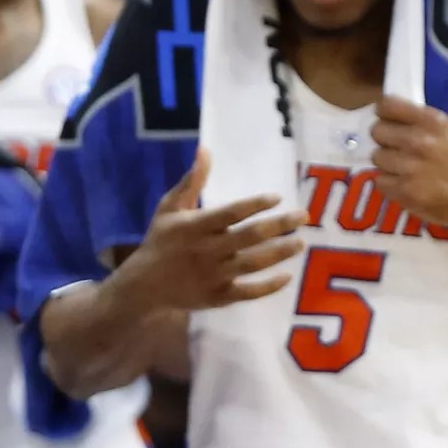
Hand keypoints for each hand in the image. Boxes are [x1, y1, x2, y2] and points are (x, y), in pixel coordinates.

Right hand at [117, 148, 303, 312]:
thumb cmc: (161, 241)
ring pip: (254, 264)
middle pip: (250, 236)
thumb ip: (191, 181)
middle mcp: (207, 250)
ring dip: (280, 253)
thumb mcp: (169, 208)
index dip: (256, 205)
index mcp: (195, 226)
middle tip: (303, 217)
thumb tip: (205, 150)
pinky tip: (286, 276)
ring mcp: (214, 276)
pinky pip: (248, 292)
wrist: (143, 287)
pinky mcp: (218, 298)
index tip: (277, 197)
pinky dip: (268, 286)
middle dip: (280, 225)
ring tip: (301, 243)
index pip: (231, 212)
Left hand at [370, 97, 447, 237]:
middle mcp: (419, 141)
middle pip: (378, 131)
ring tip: (403, 169)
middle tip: (395, 148)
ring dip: (387, 163)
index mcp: (432, 122)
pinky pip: (380, 181)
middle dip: (384, 139)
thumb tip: (394, 117)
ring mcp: (410, 167)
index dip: (383, 113)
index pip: (388, 106)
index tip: (385, 119)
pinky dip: (390, 183)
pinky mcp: (405, 191)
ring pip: (377, 157)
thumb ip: (425, 122)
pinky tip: (405, 184)